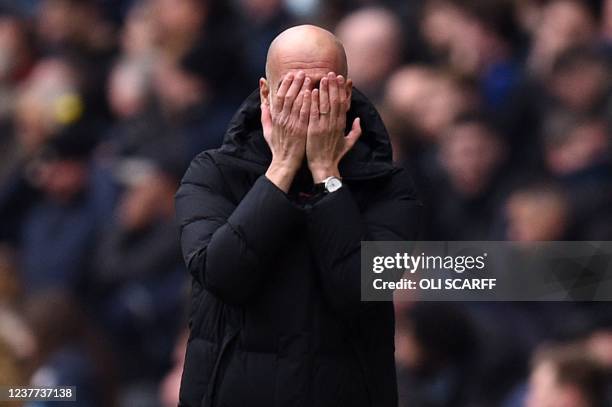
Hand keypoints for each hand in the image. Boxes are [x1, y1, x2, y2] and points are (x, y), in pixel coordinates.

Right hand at [261, 71, 310, 191]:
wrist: (284, 162)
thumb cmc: (277, 146)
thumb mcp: (267, 129)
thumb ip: (265, 114)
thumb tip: (263, 101)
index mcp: (275, 117)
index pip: (278, 96)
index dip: (284, 84)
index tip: (290, 75)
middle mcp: (282, 118)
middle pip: (288, 95)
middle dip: (295, 82)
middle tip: (302, 72)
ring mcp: (292, 123)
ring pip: (297, 101)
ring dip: (302, 88)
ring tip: (309, 78)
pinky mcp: (300, 129)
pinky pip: (304, 112)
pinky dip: (308, 101)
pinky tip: (313, 92)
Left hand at [306, 72, 361, 182]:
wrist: (324, 167)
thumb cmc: (335, 156)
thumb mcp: (348, 143)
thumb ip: (356, 131)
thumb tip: (359, 119)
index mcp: (342, 125)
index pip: (343, 103)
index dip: (341, 90)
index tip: (339, 79)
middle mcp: (333, 124)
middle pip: (334, 101)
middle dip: (332, 86)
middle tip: (330, 73)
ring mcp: (323, 127)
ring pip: (324, 104)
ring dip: (322, 90)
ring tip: (321, 78)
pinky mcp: (313, 130)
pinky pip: (313, 113)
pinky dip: (312, 102)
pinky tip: (310, 91)